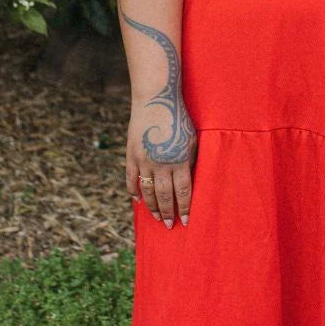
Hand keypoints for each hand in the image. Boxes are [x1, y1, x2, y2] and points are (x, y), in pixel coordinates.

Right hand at [126, 102, 197, 228]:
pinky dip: (134, 191)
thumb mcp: (193, 139)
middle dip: (168, 213)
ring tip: (156, 218)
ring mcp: (144, 160)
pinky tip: (138, 200)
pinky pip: (131, 178)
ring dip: (152, 207)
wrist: (157, 99)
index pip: (183, 192)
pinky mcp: (132, 154)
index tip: (186, 221)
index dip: (184, 209)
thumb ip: (190, 161)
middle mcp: (161, 163)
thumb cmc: (180, 118)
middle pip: (165, 196)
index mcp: (180, 160)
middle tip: (169, 226)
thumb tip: (188, 182)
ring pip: (147, 191)